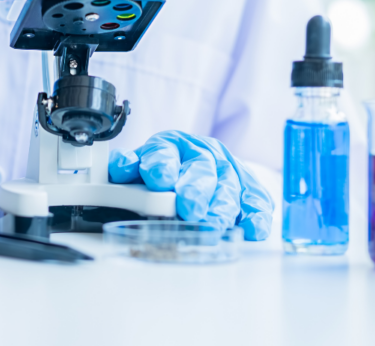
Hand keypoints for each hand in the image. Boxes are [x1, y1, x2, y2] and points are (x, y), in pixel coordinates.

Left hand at [108, 130, 274, 240]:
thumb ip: (128, 168)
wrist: (197, 163)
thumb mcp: (139, 166)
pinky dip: (255, 215)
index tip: (157, 179)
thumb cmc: (164, 170)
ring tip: (213, 225)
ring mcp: (228, 170)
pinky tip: (251, 228)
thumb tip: (119, 168)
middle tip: (189, 208)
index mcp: (171, 145)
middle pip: (202, 169)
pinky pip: (256, 199)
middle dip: (195, 189)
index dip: (161, 164)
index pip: (164, 152)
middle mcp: (202, 154)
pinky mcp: (249, 188)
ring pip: (228, 186)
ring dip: (221, 207)